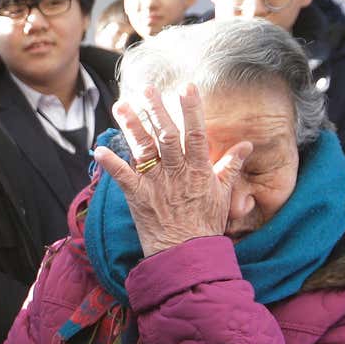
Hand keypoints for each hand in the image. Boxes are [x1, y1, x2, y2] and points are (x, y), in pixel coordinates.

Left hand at [96, 84, 252, 255]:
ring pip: (143, 149)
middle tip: (148, 89)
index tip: (187, 88)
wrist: (186, 255)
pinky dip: (111, 164)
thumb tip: (246, 145)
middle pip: (166, 136)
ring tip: (122, 105)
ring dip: (132, 126)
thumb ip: (231, 166)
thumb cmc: (205, 224)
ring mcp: (156, 184)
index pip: (196, 134)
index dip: (192, 110)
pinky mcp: (138, 197)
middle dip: (157, 110)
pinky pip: (122, 177)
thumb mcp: (224, 194)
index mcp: (198, 170)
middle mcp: (176, 173)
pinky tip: (99, 149)